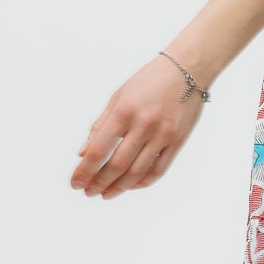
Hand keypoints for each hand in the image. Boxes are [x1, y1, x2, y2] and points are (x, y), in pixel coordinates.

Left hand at [70, 55, 207, 198]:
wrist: (187, 69)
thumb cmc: (149, 80)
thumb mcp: (118, 97)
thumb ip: (100, 125)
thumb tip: (83, 152)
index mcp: (124, 111)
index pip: (99, 150)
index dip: (85, 170)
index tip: (76, 182)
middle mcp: (144, 125)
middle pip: (117, 165)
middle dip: (99, 182)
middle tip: (88, 191)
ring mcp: (163, 135)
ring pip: (137, 172)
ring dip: (119, 187)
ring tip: (106, 193)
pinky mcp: (178, 141)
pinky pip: (158, 169)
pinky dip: (142, 182)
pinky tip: (130, 186)